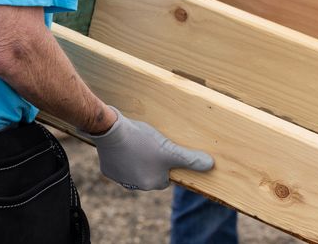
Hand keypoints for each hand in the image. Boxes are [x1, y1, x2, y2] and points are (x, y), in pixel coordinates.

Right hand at [80, 107, 213, 189]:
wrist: (110, 130)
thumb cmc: (141, 140)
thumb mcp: (168, 149)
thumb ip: (189, 159)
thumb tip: (210, 165)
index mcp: (151, 183)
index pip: (166, 176)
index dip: (167, 162)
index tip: (164, 150)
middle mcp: (135, 185)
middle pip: (151, 173)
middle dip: (153, 161)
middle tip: (153, 144)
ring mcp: (120, 178)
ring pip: (135, 169)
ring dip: (139, 159)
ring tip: (139, 142)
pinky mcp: (107, 169)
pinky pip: (120, 164)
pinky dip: (123, 156)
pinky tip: (126, 144)